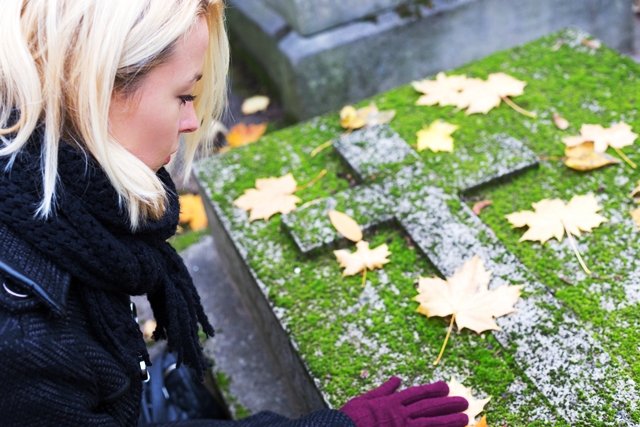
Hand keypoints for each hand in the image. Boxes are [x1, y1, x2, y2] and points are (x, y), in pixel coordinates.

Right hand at [340, 377, 467, 426]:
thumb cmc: (351, 417)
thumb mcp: (365, 399)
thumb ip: (383, 390)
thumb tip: (396, 380)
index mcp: (391, 402)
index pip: (417, 394)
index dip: (433, 390)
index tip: (445, 387)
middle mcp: (400, 414)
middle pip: (428, 408)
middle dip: (447, 405)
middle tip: (464, 402)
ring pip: (430, 423)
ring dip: (449, 421)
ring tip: (465, 419)